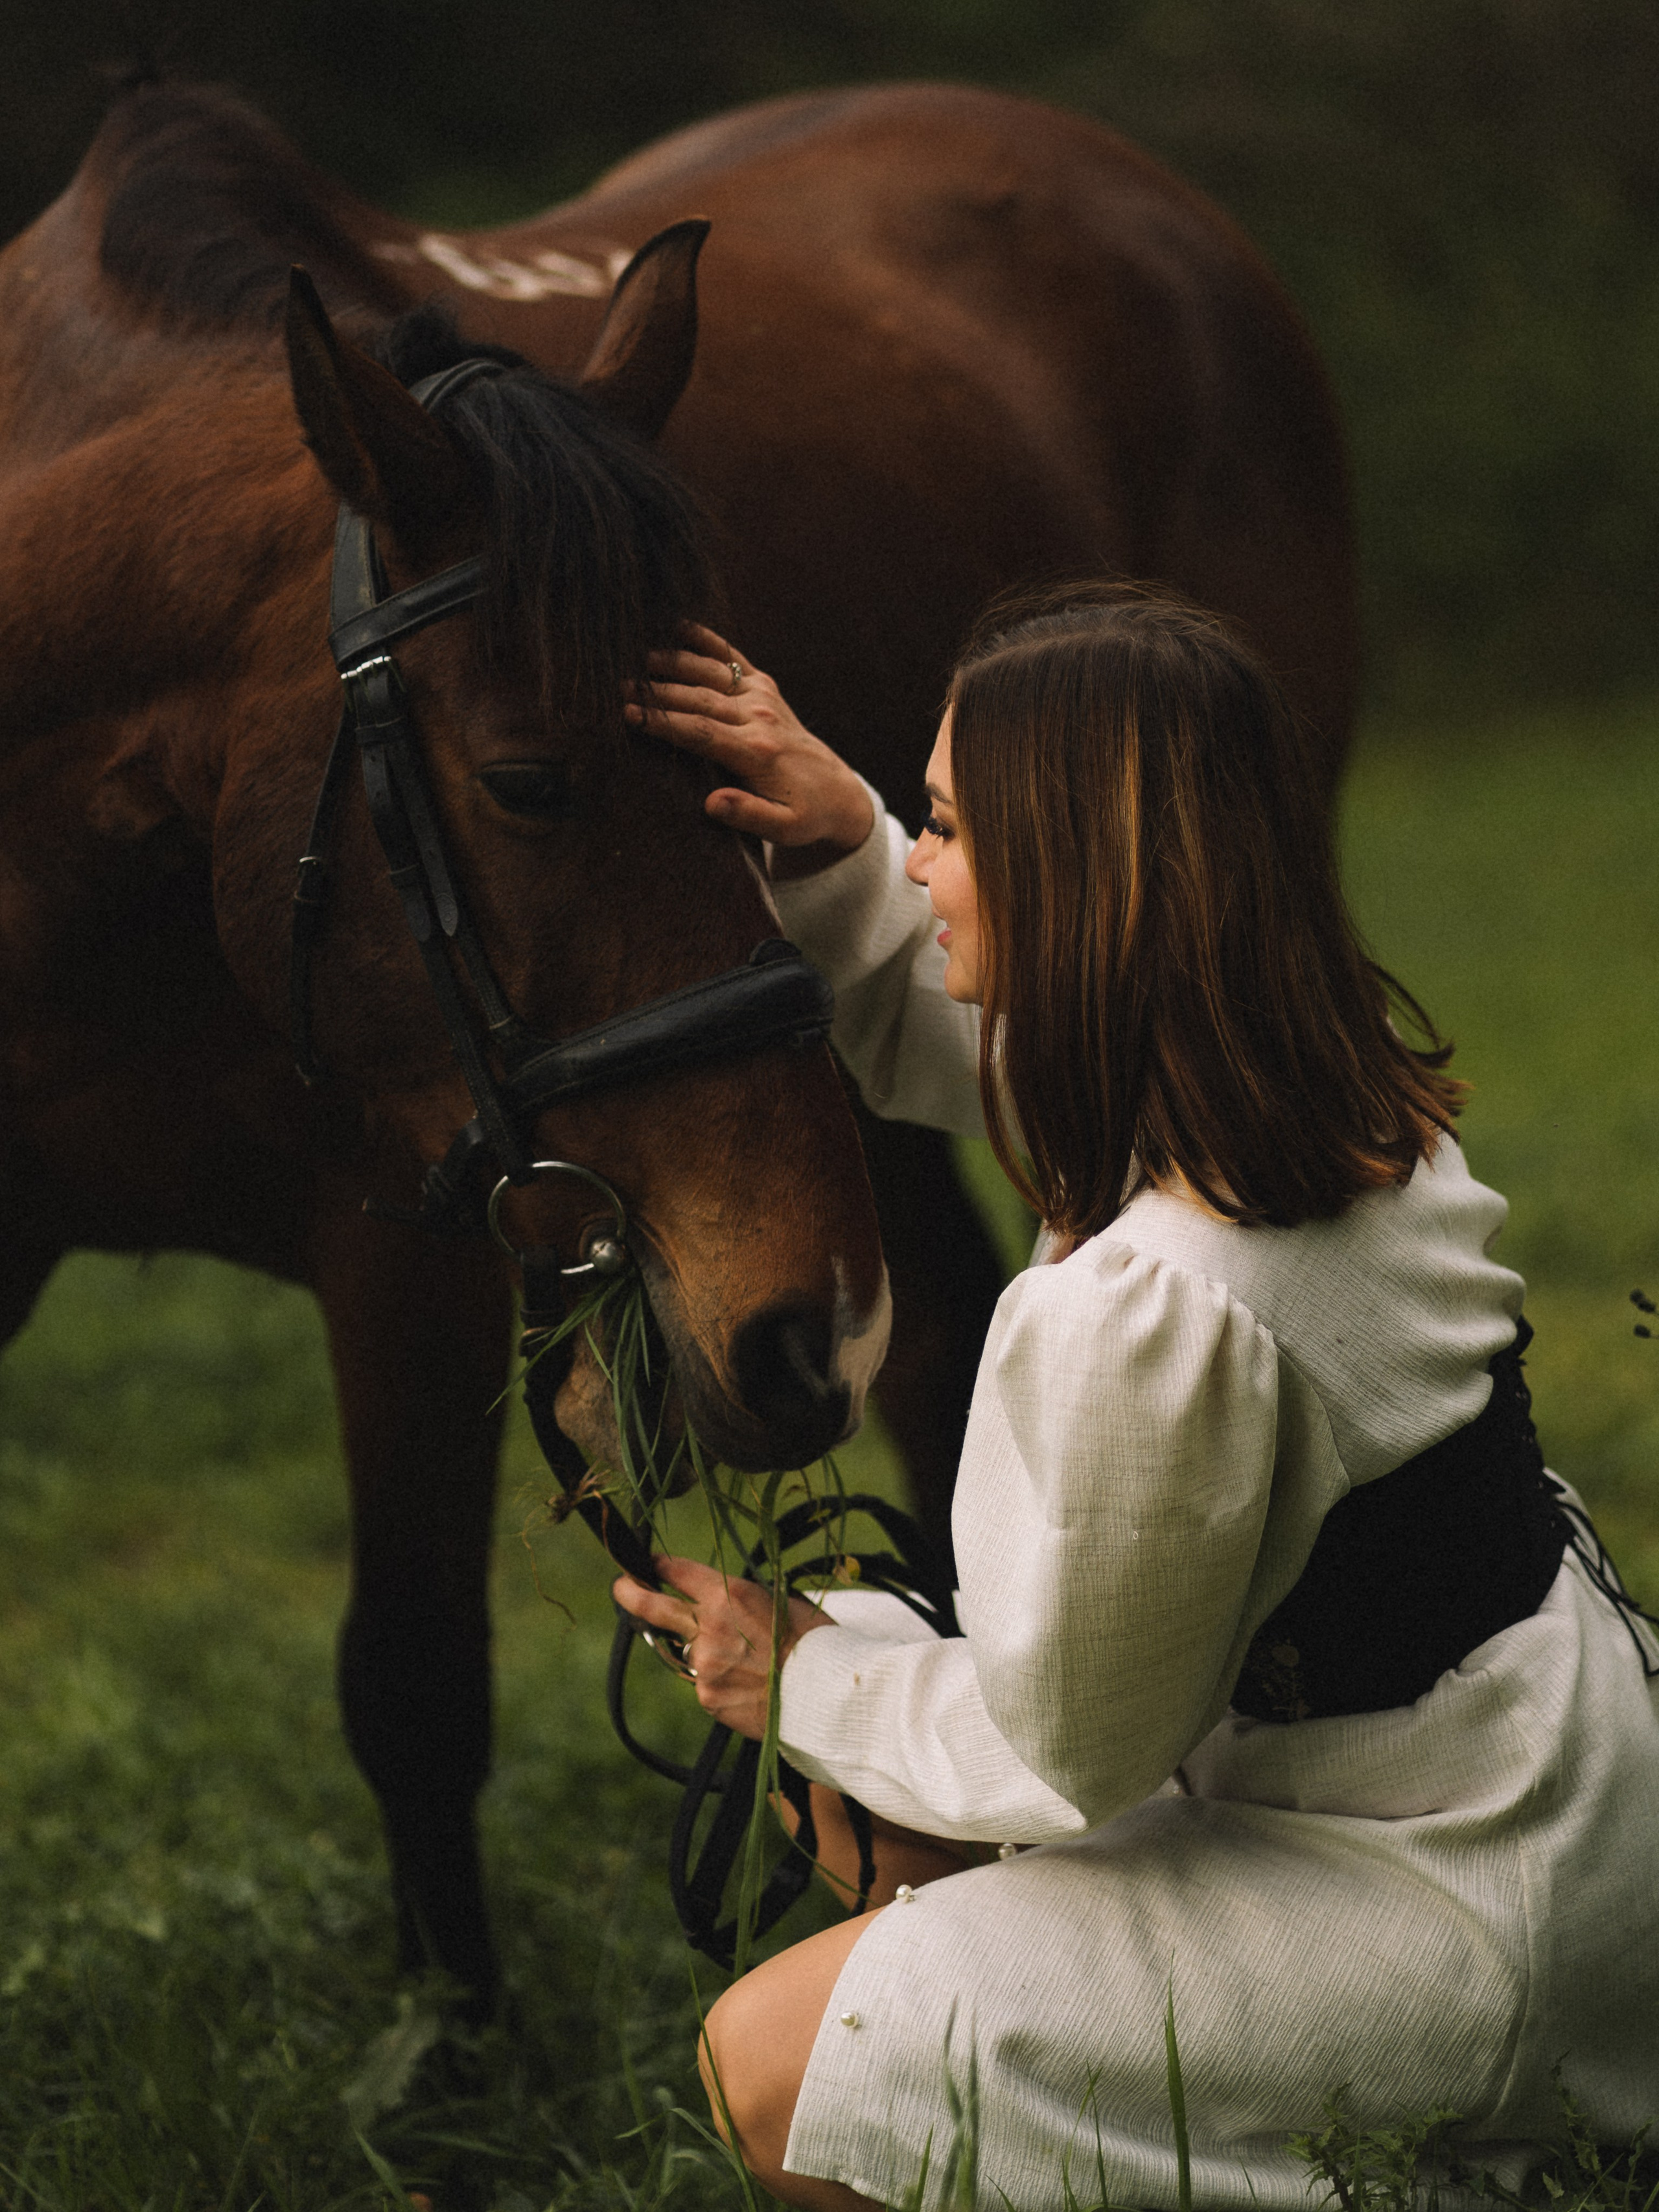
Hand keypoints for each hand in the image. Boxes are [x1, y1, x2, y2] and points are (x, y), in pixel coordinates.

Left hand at [612, 1553, 831, 1739]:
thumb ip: (741, 1603)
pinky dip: (720, 1683)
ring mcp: (704, 1663)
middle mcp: (708, 1625)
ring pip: (690, 1652)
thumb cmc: (815, 1644)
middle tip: (621, 1585)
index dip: (662, 1566)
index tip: (652, 1564)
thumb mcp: (780, 1602)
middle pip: (653, 1606)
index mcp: (729, 1593)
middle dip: (631, 1593)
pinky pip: (704, 1683)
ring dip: (707, 1654)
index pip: (680, 1572)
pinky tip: (750, 1686)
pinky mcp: (707, 1696)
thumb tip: (720, 1609)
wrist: (827, 1696)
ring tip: (749, 1664)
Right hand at [626, 624, 873, 870]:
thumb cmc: (804, 815)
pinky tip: (678, 625)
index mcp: (757, 752)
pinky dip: (706, 640)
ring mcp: (763, 697)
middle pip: (699, 699)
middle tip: (618, 686)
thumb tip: (712, 804)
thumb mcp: (784, 828)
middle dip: (658, 692)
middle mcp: (759, 718)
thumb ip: (749, 815)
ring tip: (637, 658)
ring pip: (711, 674)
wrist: (837, 791)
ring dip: (674, 664)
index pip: (701, 732)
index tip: (629, 716)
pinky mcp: (765, 687)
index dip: (664, 723)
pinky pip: (732, 658)